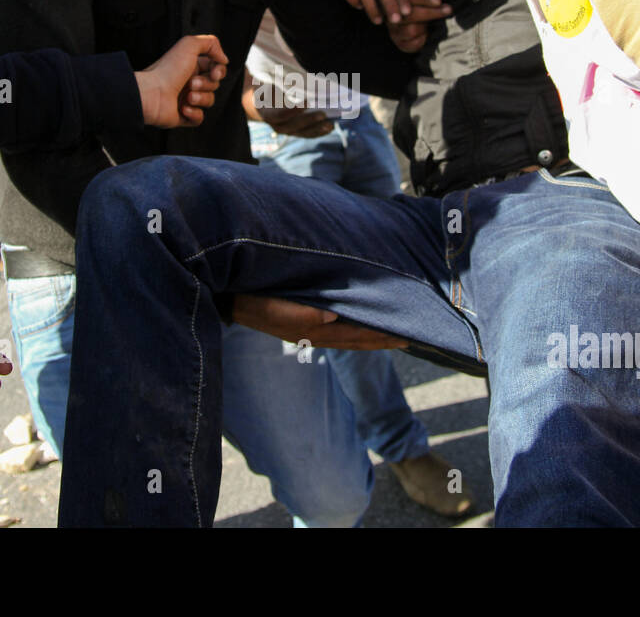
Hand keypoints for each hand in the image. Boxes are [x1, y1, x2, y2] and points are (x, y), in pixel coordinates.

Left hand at [136, 34, 228, 127]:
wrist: (150, 94)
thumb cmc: (167, 71)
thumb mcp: (189, 45)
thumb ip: (211, 43)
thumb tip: (224, 59)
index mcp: (190, 65)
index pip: (215, 67)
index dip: (219, 71)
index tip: (214, 72)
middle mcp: (188, 81)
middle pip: (214, 84)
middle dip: (207, 84)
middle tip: (191, 83)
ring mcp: (185, 99)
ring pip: (209, 101)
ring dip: (201, 98)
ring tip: (187, 97)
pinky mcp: (182, 115)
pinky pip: (199, 118)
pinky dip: (194, 113)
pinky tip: (183, 108)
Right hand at [232, 295, 408, 350]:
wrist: (227, 299)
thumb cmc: (250, 300)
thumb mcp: (272, 308)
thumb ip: (300, 315)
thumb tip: (332, 318)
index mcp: (310, 331)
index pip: (354, 337)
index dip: (379, 337)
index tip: (407, 336)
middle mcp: (314, 333)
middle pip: (356, 340)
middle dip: (382, 340)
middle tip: (412, 337)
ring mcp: (308, 329)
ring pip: (348, 336)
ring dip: (371, 336)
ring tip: (394, 333)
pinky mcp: (303, 320)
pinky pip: (337, 327)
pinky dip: (354, 327)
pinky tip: (361, 321)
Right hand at [242, 70, 333, 137]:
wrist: (261, 102)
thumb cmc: (268, 87)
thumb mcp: (270, 83)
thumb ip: (281, 81)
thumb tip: (300, 72)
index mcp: (266, 111)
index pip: (279, 114)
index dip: (292, 111)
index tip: (306, 102)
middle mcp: (275, 124)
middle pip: (292, 126)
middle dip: (309, 121)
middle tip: (323, 114)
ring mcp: (285, 129)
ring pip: (302, 132)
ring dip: (317, 129)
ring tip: (331, 125)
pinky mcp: (295, 131)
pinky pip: (307, 134)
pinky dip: (319, 131)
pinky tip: (330, 127)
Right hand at [385, 0, 448, 53]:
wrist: (407, 24)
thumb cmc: (414, 4)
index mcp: (393, 0)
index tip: (438, 1)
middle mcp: (390, 16)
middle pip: (411, 15)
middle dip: (432, 13)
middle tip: (448, 9)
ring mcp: (393, 30)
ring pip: (411, 30)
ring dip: (424, 27)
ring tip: (431, 23)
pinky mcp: (399, 43)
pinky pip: (412, 44)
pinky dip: (422, 40)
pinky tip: (425, 35)